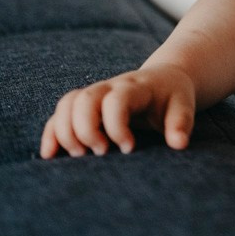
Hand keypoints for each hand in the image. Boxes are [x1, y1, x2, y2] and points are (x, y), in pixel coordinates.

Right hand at [39, 65, 195, 158]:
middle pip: (84, 99)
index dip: (116, 126)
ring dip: (66, 132)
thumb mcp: (184, 105)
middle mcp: (111, 87)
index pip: (116, 99)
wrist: (164, 79)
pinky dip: (52, 132)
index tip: (128, 148)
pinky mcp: (85, 105)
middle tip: (102, 153)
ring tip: (81, 156)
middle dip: (86, 130)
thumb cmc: (172, 97)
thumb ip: (181, 123)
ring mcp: (95, 94)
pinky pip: (60, 113)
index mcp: (136, 87)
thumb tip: (179, 144)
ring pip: (67, 104)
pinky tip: (50, 154)